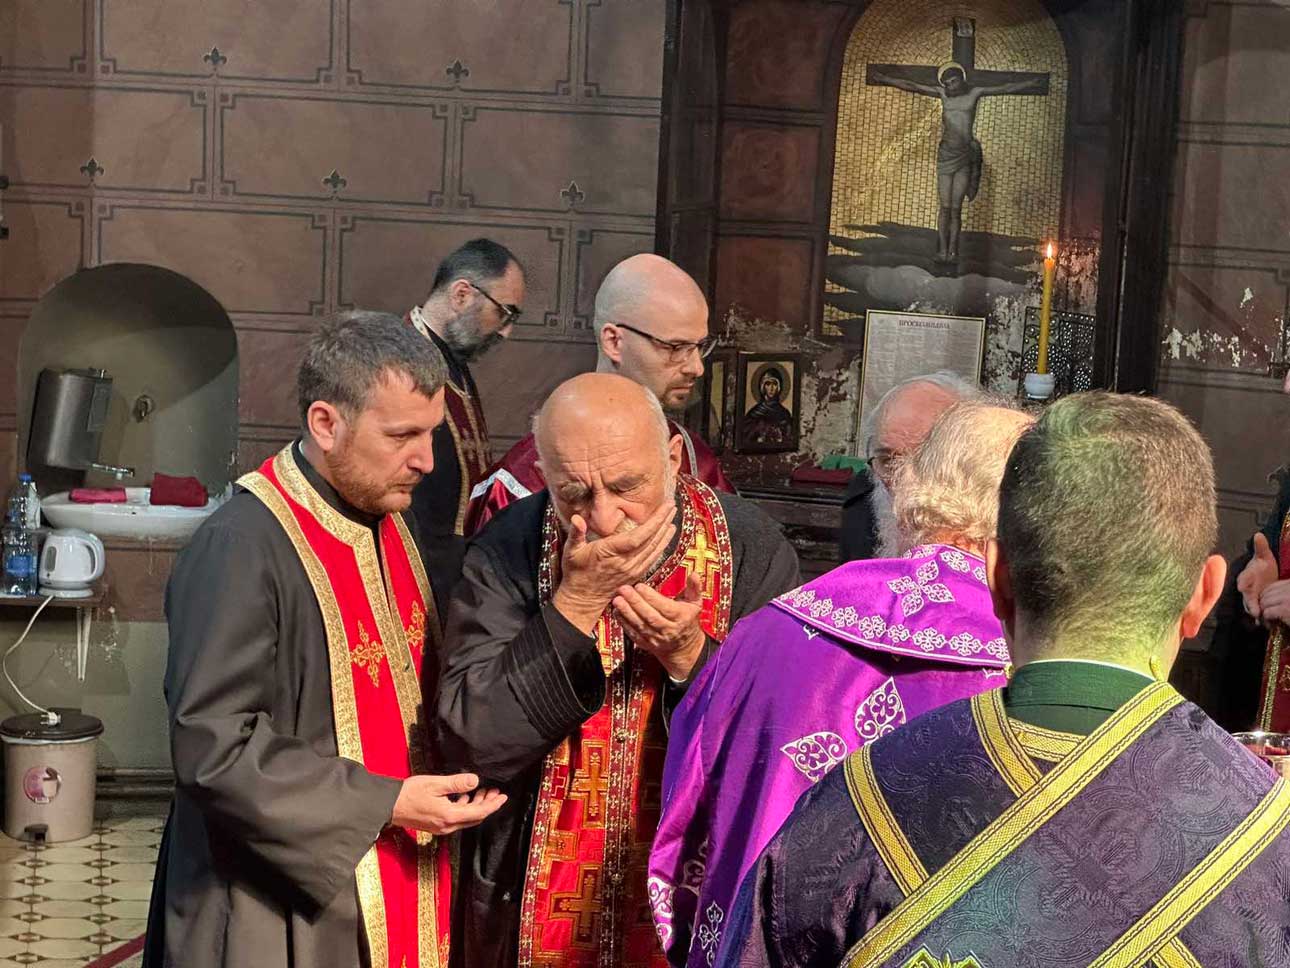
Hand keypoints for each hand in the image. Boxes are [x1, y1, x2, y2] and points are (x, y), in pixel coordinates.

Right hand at [391, 773, 506, 835]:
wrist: (388, 806)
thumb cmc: (409, 794)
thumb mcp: (435, 784)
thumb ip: (457, 783)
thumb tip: (475, 781)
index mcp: (449, 816)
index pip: (478, 812)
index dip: (493, 805)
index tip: (503, 797)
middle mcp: (447, 826)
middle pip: (474, 817)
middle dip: (487, 804)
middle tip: (495, 791)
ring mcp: (441, 827)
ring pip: (466, 818)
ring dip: (476, 805)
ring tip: (483, 791)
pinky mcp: (435, 825)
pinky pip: (456, 818)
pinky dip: (464, 808)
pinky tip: (463, 797)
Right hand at [553, 502, 677, 633]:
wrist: (583, 598)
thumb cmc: (576, 572)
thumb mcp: (571, 551)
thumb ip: (576, 534)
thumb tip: (576, 518)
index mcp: (610, 552)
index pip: (637, 537)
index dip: (653, 523)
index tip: (663, 509)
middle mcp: (625, 562)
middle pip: (650, 541)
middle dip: (663, 522)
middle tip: (672, 506)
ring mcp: (632, 570)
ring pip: (654, 550)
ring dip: (665, 533)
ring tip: (672, 517)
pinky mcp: (635, 574)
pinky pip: (652, 558)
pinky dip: (661, 546)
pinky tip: (667, 536)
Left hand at [613, 572, 705, 681]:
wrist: (683, 647)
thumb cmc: (688, 620)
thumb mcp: (695, 603)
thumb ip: (694, 588)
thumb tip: (694, 574)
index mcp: (681, 618)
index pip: (665, 608)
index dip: (651, 597)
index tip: (639, 586)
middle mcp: (669, 630)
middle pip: (650, 617)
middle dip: (635, 602)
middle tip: (624, 589)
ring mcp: (657, 639)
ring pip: (640, 625)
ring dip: (627, 612)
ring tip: (617, 600)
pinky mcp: (646, 644)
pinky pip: (634, 634)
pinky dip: (624, 623)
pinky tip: (617, 612)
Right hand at [1238, 532, 1278, 620]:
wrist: (1265, 578)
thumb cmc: (1263, 567)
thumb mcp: (1264, 557)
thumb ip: (1261, 548)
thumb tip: (1258, 534)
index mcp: (1246, 576)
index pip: (1243, 579)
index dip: (1243, 582)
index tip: (1243, 586)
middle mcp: (1246, 589)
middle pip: (1246, 597)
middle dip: (1250, 603)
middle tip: (1255, 610)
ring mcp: (1251, 598)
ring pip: (1251, 606)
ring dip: (1256, 613)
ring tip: (1261, 618)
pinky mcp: (1257, 605)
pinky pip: (1258, 612)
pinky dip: (1262, 618)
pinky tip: (1267, 623)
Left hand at [1260, 579, 1289, 626]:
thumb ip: (1282, 596)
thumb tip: (1265, 602)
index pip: (1272, 587)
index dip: (1266, 598)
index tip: (1267, 608)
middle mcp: (1289, 588)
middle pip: (1266, 594)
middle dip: (1263, 607)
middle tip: (1266, 618)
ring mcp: (1287, 597)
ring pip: (1263, 603)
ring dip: (1263, 614)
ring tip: (1269, 623)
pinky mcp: (1285, 608)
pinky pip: (1267, 613)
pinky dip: (1267, 621)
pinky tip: (1272, 626)